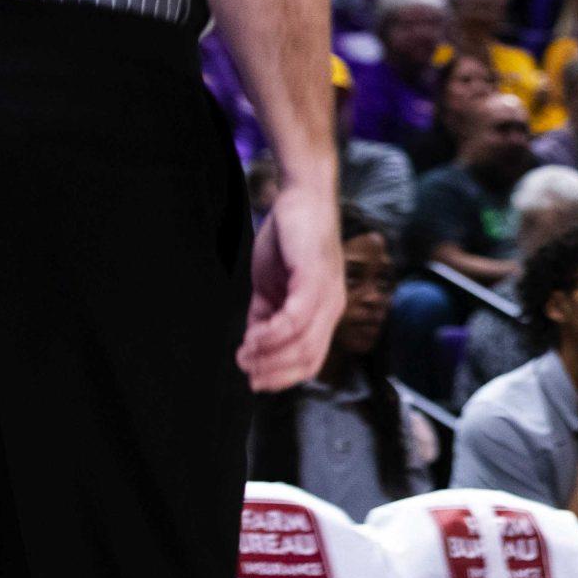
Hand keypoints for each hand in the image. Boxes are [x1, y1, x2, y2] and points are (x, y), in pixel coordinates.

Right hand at [238, 181, 345, 391]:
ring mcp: (327, 294)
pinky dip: (272, 334)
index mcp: (324, 312)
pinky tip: (253, 337)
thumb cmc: (290, 240)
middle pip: (308, 361)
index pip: (311, 361)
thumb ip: (266, 315)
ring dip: (268, 356)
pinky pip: (296, 319)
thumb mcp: (273, 286)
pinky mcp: (315, 278)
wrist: (302, 197)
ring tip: (244, 354)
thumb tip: (253, 346)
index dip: (283, 377)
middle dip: (274, 373)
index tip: (254, 381)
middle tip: (246, 371)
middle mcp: (332, 308)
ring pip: (302, 344)